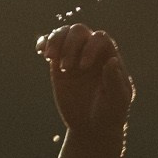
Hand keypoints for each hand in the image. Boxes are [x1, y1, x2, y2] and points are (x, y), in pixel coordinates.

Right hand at [38, 19, 133, 142]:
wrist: (92, 127)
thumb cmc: (110, 114)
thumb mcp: (117, 101)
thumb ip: (115, 81)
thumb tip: (112, 60)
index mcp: (109, 57)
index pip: (99, 38)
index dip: (90, 47)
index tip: (83, 67)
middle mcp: (91, 52)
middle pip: (79, 31)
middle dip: (70, 45)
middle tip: (66, 68)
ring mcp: (74, 56)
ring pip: (64, 33)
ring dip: (55, 41)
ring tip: (50, 58)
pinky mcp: (58, 64)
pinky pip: (50, 45)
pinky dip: (44, 43)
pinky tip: (40, 52)